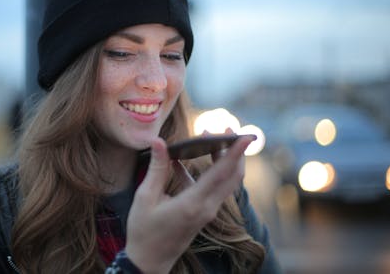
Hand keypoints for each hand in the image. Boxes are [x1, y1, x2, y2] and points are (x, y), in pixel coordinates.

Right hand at [125, 133, 252, 273]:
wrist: (149, 262)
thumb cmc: (144, 231)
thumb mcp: (145, 198)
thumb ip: (156, 169)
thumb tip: (159, 142)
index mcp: (193, 204)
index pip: (221, 174)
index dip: (234, 153)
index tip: (245, 136)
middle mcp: (206, 208)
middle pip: (232, 176)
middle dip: (235, 151)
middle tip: (227, 127)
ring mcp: (207, 212)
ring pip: (226, 182)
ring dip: (222, 159)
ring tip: (208, 138)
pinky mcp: (203, 214)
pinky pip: (211, 189)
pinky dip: (204, 173)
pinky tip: (181, 163)